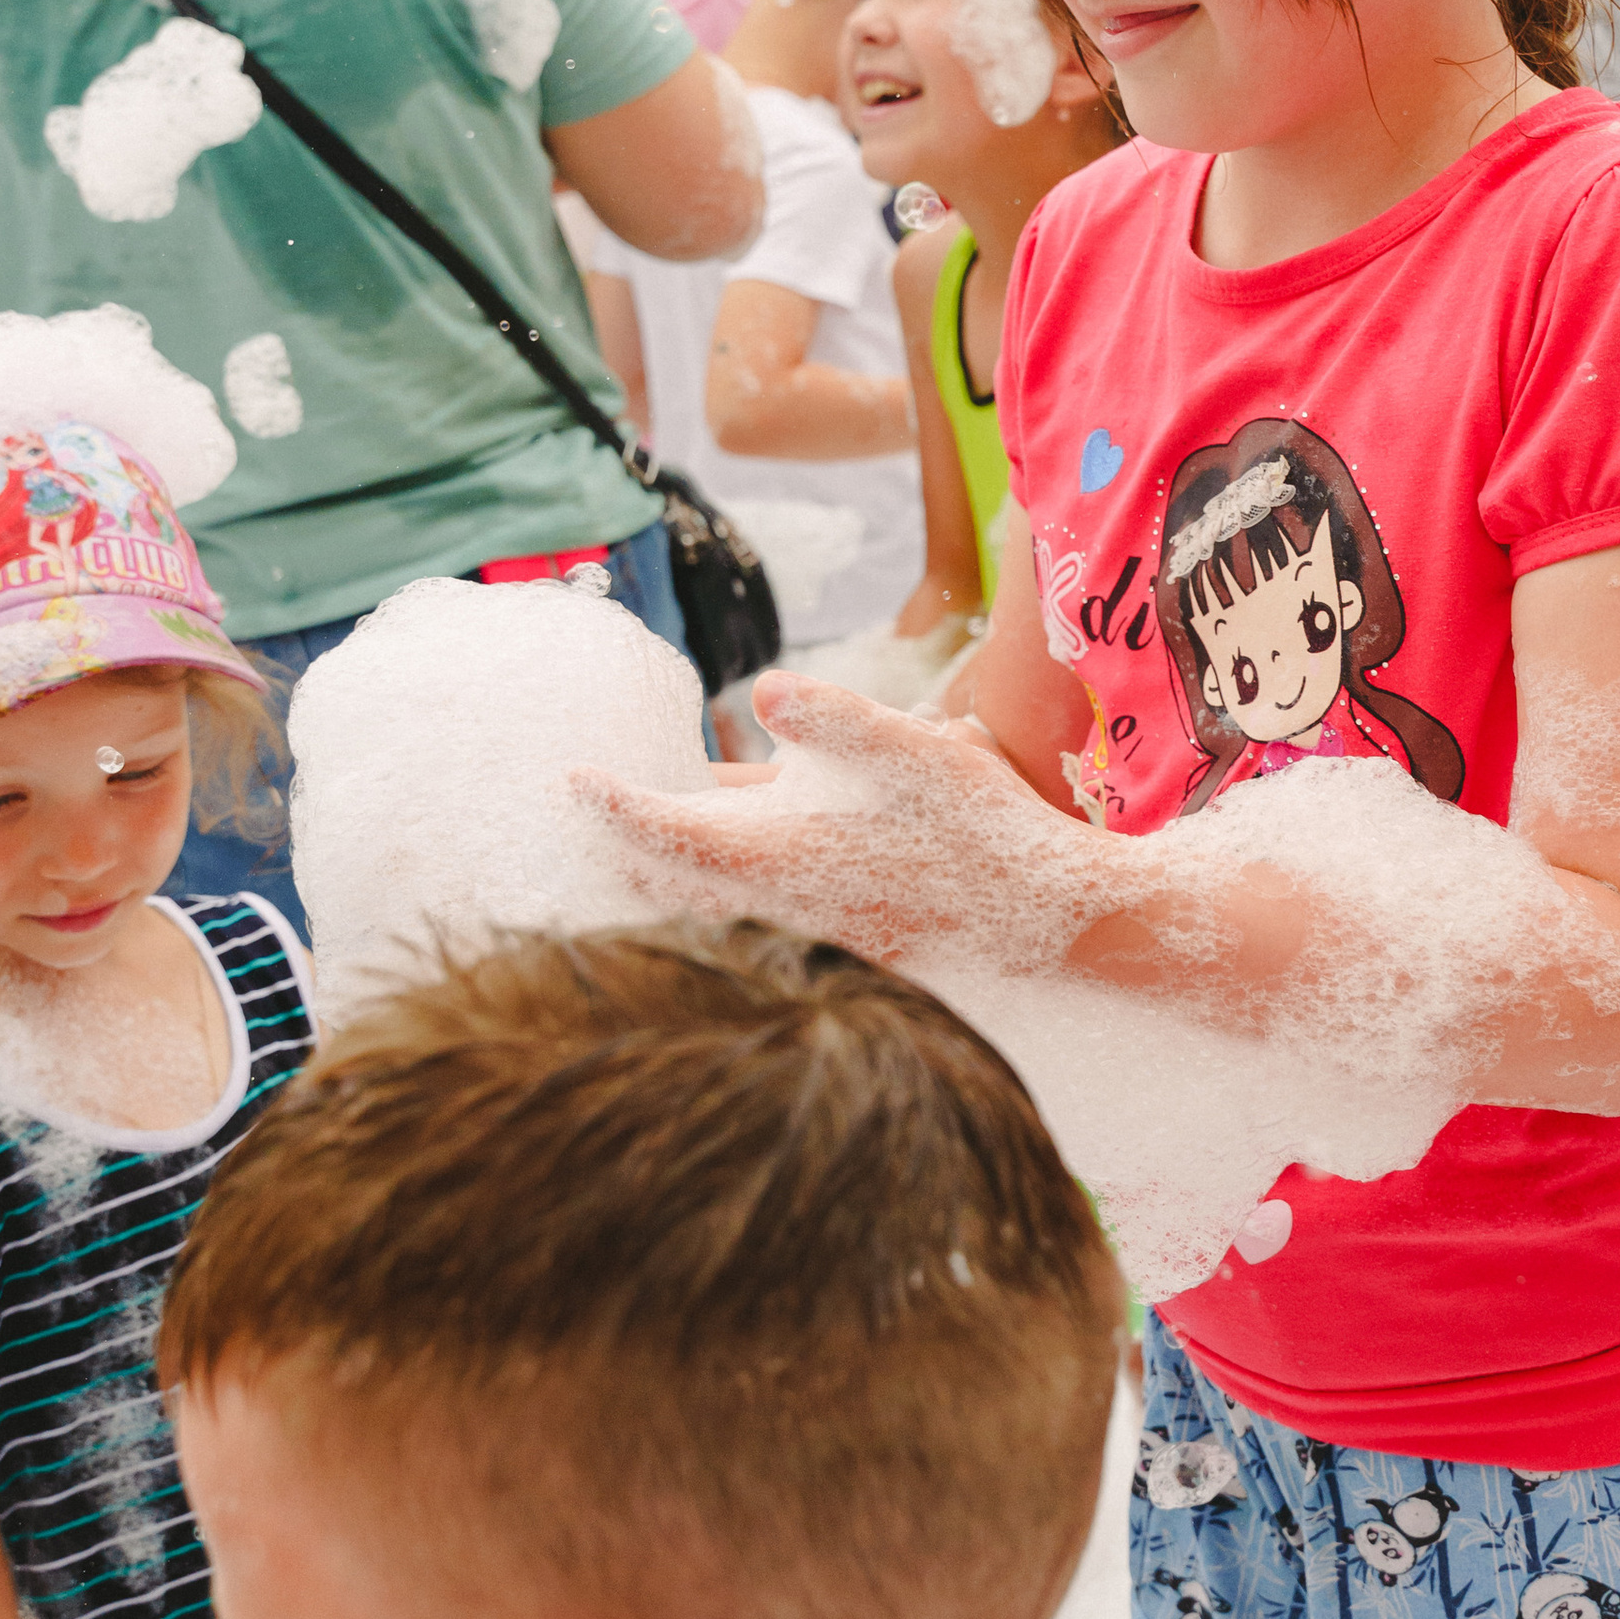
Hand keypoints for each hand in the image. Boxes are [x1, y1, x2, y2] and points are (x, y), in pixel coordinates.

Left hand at [573, 671, 1096, 966]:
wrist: (1048, 924)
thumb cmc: (979, 833)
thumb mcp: (913, 752)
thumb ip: (835, 718)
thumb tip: (766, 692)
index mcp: (775, 858)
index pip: (662, 833)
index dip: (612, 805)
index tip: (571, 777)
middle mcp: (778, 901)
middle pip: (672, 877)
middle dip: (627, 845)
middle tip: (585, 811)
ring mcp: (808, 921)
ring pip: (714, 888)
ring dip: (677, 858)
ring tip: (645, 831)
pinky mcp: (842, 926)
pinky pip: (759, 895)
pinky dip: (731, 867)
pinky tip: (756, 832)